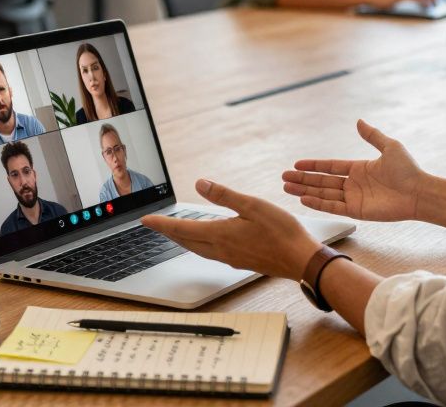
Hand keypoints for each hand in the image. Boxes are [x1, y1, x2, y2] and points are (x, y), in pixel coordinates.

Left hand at [142, 179, 320, 281]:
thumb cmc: (281, 232)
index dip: (161, 224)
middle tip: (155, 225)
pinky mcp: (241, 260)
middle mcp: (221, 249)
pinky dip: (201, 244)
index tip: (145, 220)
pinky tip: (207, 241)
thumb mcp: (252, 205)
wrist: (300, 260)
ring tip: (176, 232)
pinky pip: (212, 253)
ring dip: (184, 240)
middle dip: (169, 233)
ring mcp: (231, 257)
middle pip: (186, 242)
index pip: (182, 229)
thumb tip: (199, 184)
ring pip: (198, 249)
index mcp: (220, 234)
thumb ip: (224, 195)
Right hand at [282, 119, 428, 222]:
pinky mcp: (357, 211)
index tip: (296, 164)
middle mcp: (353, 184)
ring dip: (305, 191)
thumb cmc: (407, 169)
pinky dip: (318, 204)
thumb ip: (372, 136)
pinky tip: (303, 199)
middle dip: (303, 179)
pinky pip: (333, 207)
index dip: (313, 165)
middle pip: (322, 181)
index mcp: (358, 168)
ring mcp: (354, 198)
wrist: (419, 192)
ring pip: (323, 194)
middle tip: (284, 177)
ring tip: (287, 187)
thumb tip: (359, 121)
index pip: (329, 167)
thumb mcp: (390, 147)